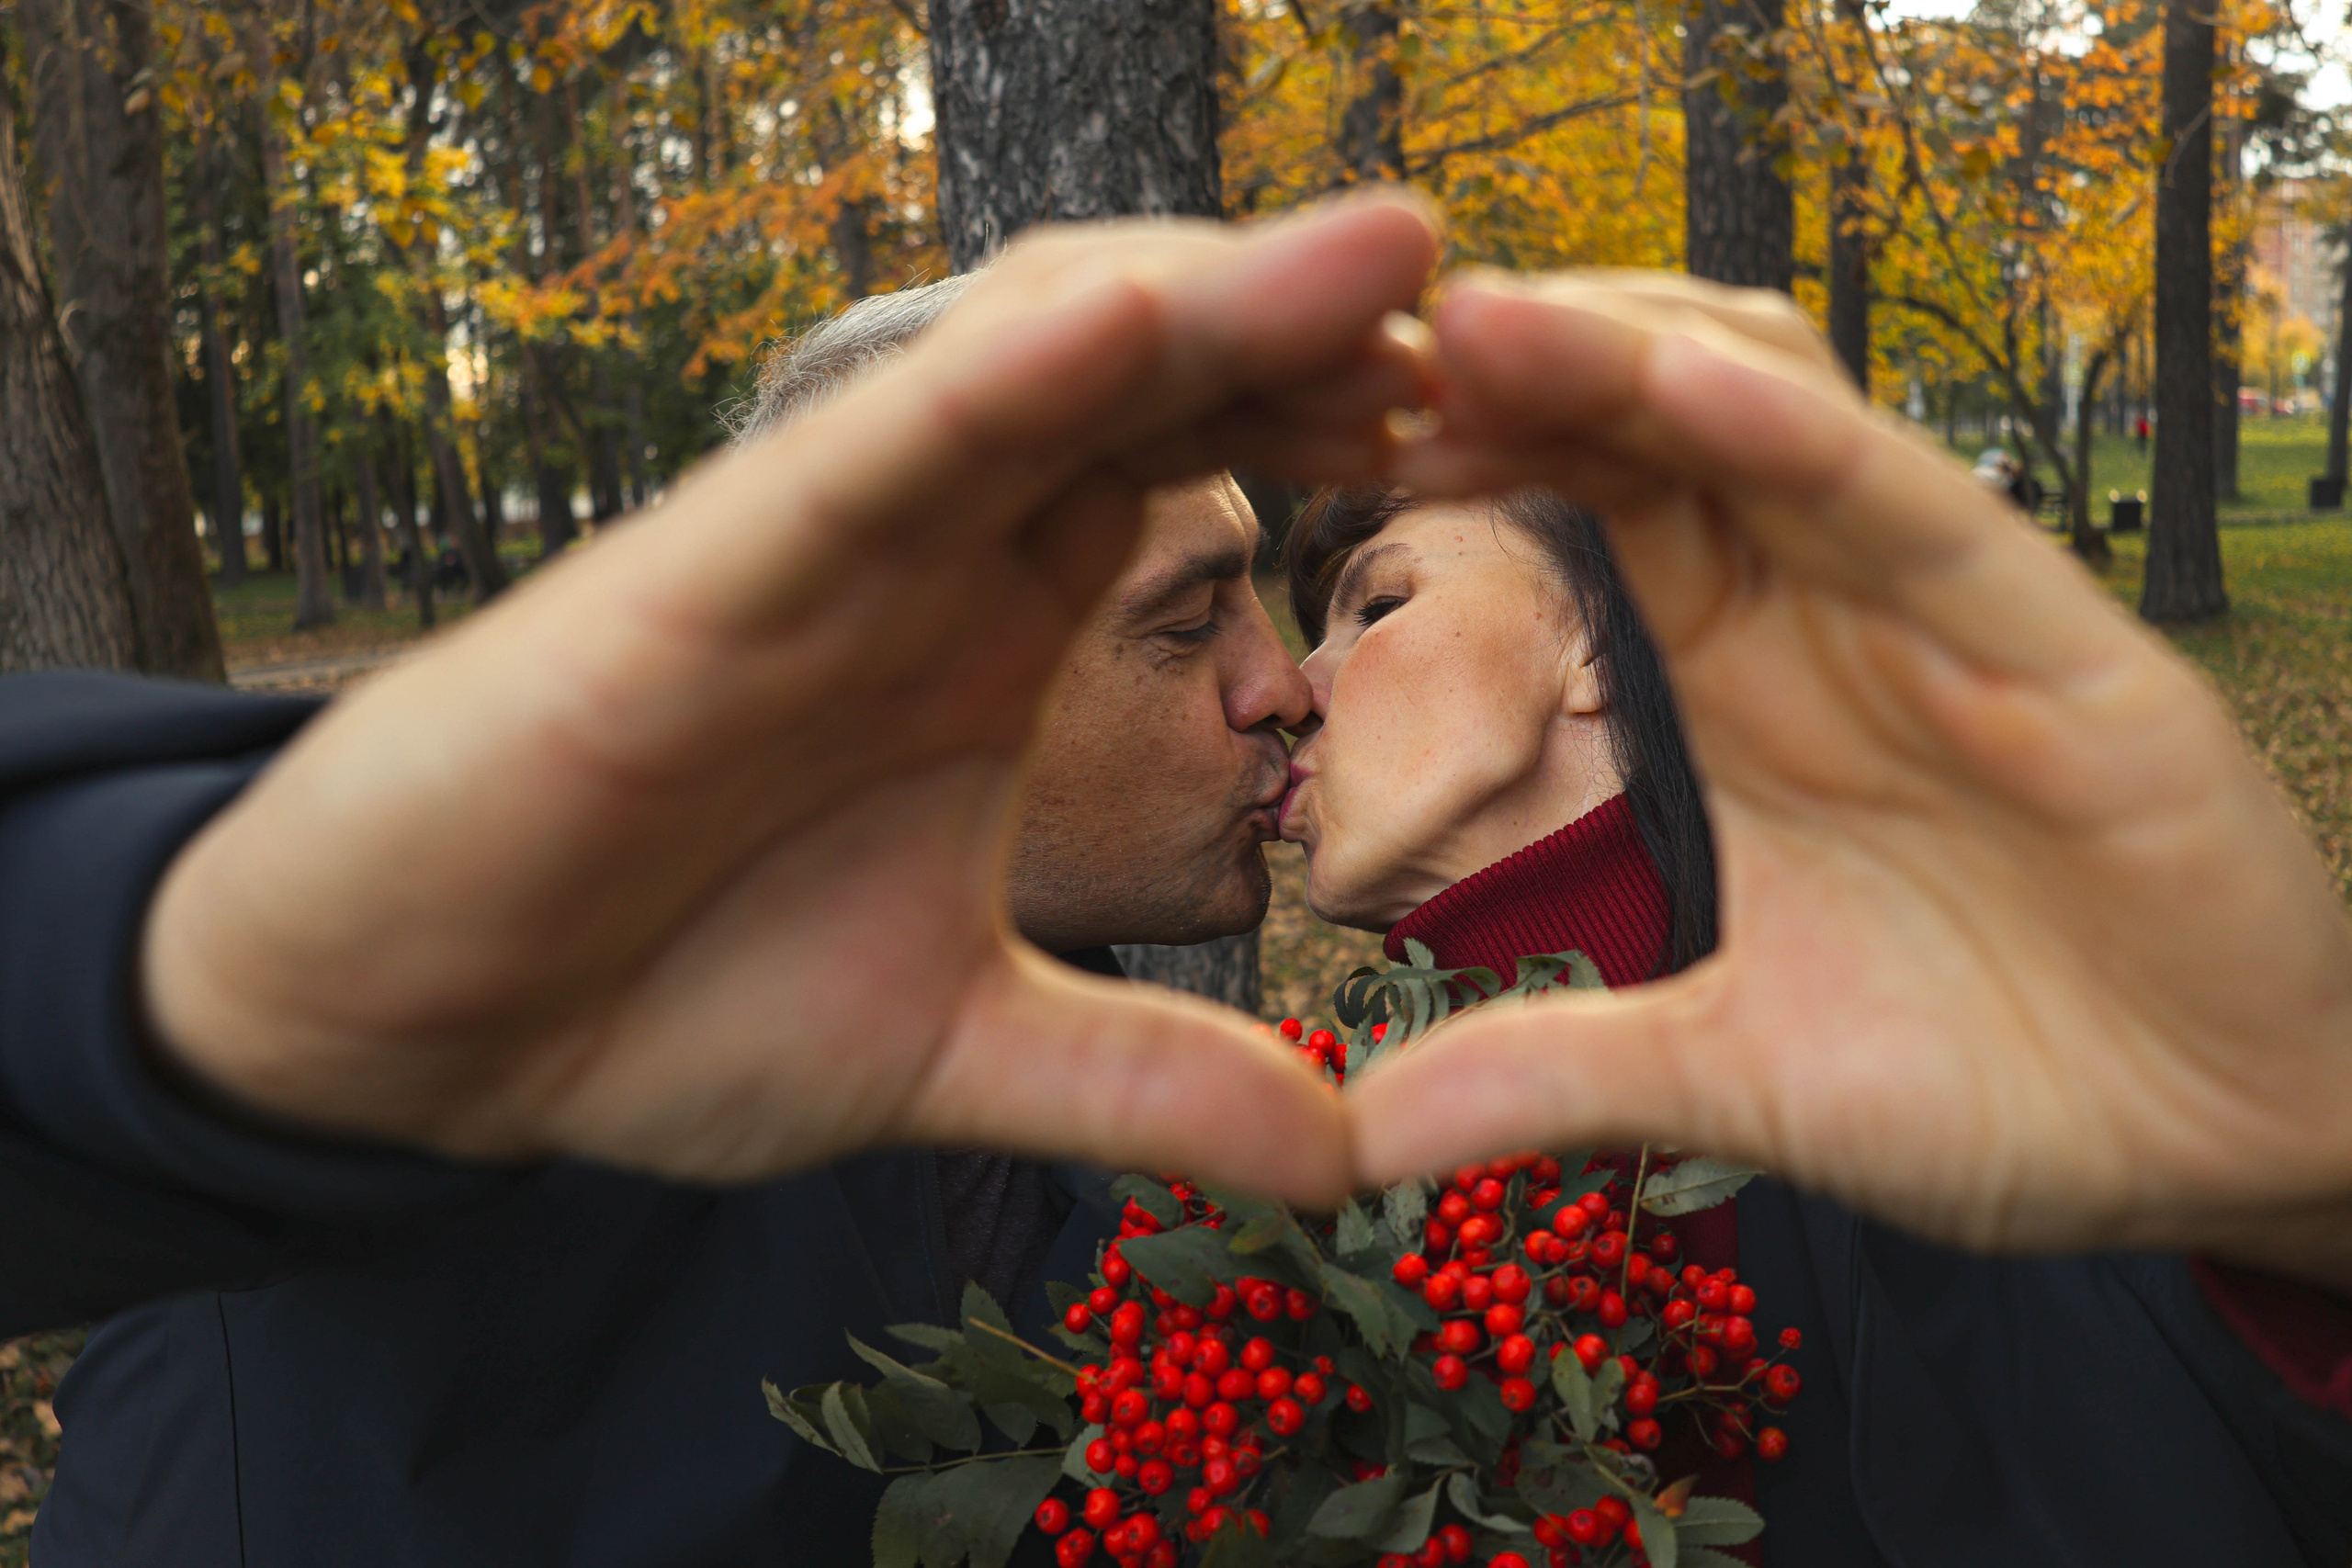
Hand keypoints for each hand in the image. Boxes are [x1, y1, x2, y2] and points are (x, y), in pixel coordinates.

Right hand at [141, 197, 1441, 1203]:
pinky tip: (1124, 324)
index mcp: (995, 623)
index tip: (1537, 439)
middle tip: (1528, 320)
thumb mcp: (957, 1048)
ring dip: (1210, 303)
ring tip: (1393, 254)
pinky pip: (867, 454)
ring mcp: (825, 544)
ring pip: (1035, 374)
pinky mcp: (704, 574)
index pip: (1206, 477)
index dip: (1358, 444)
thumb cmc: (662, 988)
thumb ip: (1149, 1082)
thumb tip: (1344, 1159)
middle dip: (1332, 336)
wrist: (428, 1016)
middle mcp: (930, 550)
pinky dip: (989, 388)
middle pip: (1160, 390)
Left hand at [1358, 270, 2351, 1286]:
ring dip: (1623, 359)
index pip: (1595, 501)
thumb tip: (1352, 1137)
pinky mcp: (2064, 651)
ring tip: (1476, 326)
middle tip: (1358, 353)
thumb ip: (1555, 1074)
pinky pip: (1916, 510)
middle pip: (1656, 420)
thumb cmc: (1995, 1083)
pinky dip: (1800, 443)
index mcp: (1743, 679)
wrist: (2216, 1149)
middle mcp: (1828, 615)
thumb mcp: (1731, 1080)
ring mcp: (1941, 618)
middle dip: (1514, 367)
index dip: (1472, 449)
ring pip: (1773, 416)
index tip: (1319, 437)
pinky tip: (1682, 394)